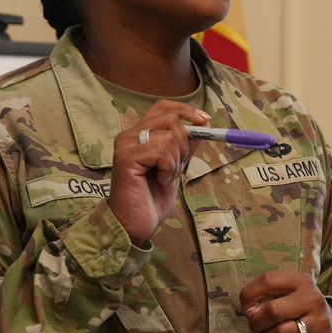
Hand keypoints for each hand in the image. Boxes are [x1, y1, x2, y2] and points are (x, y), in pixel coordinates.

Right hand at [108, 101, 208, 246]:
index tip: (205, 122)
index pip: (163, 107)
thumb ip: (185, 148)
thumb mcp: (175, 169)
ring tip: (165, 178)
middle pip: (170, 118)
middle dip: (184, 143)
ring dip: (175, 161)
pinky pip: (161, 151)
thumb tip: (203, 127)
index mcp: (139, 135)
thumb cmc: (150, 200)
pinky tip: (160, 181)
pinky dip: (168, 168)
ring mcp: (126, 145)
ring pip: (169, 136)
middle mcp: (129, 135)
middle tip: (177, 167)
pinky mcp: (126, 157)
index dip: (186, 110)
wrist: (134, 225)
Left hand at [239, 271, 331, 332]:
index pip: (268, 280)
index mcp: (301, 281)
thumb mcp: (286, 294)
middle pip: (273, 311)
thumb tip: (248, 311)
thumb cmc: (300, 308)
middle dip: (257, 322)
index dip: (249, 294)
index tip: (245, 307)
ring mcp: (321, 322)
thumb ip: (265, 297)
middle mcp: (313, 299)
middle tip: (255, 326)